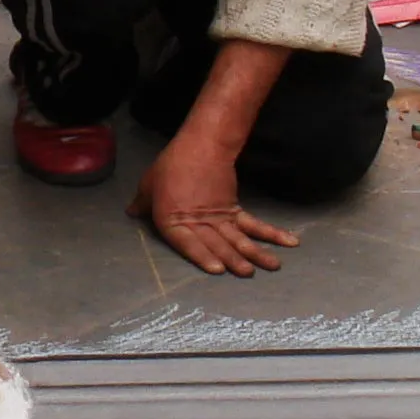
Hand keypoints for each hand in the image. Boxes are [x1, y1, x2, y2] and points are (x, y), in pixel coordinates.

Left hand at [131, 141, 299, 275]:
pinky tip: (288, 242)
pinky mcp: (233, 209)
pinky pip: (253, 224)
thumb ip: (142, 203)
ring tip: (273, 266)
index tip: (218, 269)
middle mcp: (198, 222)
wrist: (200, 145)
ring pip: (238, 238)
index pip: (188, 242)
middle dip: (234, 260)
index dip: (202, 256)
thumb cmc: (171, 166)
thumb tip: (131, 213)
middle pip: (218, 243)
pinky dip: (270, 233)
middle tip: (248, 273)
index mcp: (174, 219)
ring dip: (256, 253)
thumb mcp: (149, 184)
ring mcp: (219, 217)